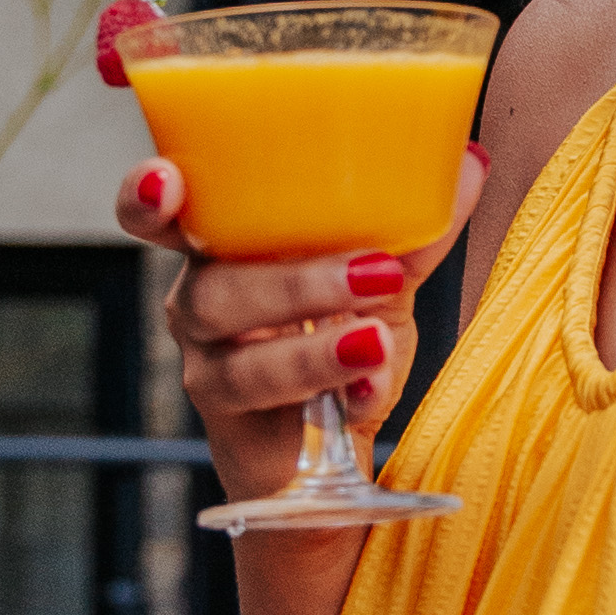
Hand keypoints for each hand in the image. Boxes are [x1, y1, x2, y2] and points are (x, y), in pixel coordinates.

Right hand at [116, 144, 488, 512]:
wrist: (327, 452)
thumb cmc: (342, 336)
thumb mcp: (384, 280)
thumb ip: (414, 229)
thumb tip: (470, 162)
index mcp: (225, 245)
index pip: (158, 214)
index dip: (145, 195)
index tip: (167, 181)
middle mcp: (203, 299)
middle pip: (214, 286)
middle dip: (294, 283)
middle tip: (376, 272)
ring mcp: (210, 365)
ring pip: (240, 360)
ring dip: (313, 352)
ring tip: (375, 340)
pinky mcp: (235, 423)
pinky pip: (275, 414)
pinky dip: (334, 395)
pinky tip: (372, 387)